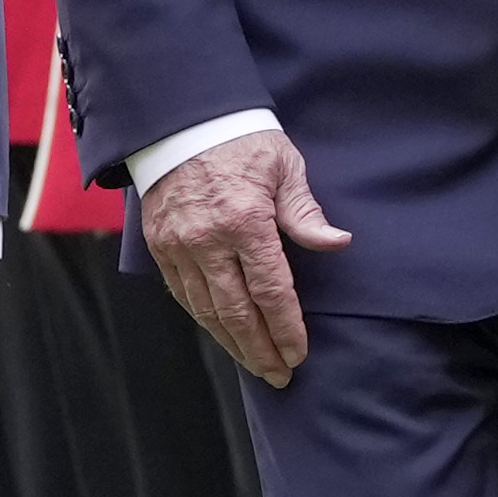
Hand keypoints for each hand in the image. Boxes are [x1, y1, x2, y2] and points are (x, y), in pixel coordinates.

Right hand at [147, 125, 344, 389]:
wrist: (180, 121)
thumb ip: (306, 214)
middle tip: (280, 375)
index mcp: (245, 221)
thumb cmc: (241, 140)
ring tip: (255, 365)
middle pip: (237, 311)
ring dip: (232, 343)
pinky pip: (182, 293)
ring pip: (207, 309)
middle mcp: (207, 240)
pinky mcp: (159, 246)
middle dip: (260, 349)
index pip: (271, 290)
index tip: (299, 354)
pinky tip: (222, 334)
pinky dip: (204, 319)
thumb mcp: (284, 167)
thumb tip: (338, 244)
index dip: (286, 328)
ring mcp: (178, 246)